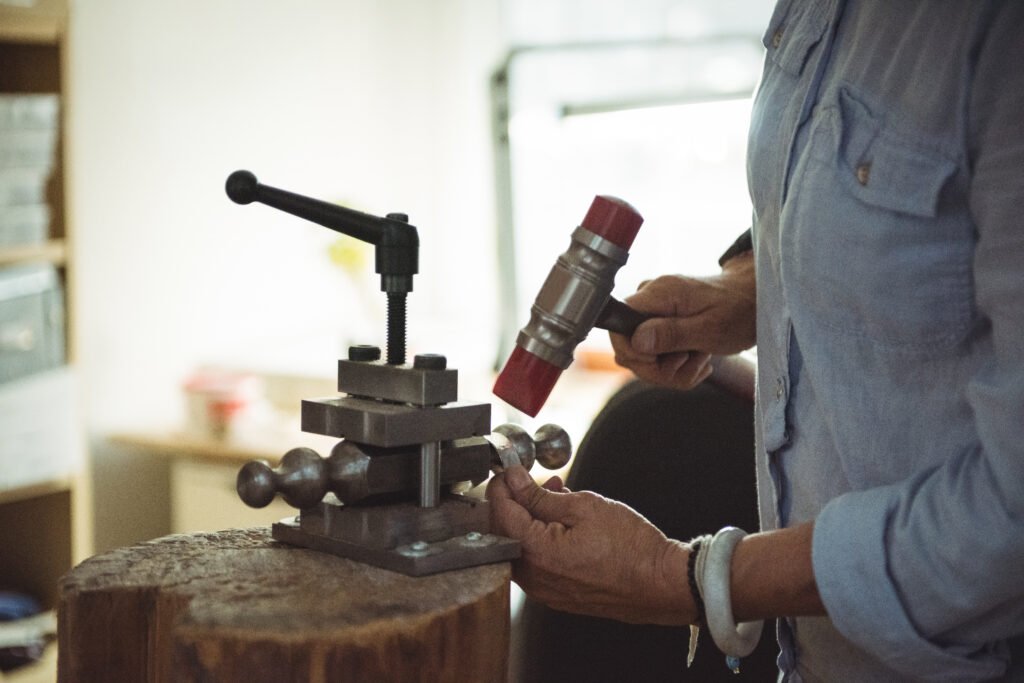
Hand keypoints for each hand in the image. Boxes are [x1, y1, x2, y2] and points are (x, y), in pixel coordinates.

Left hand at [487, 466, 693, 624]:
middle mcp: (534, 577)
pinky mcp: (555, 595)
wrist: (660, 584)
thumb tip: (516, 481)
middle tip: (531, 480)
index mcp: (537, 553)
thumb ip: (541, 495)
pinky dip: (538, 539)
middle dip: (513, 501)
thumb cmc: (632, 548)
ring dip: (528, 519)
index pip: (500, 512)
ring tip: (555, 495)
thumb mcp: (585, 507)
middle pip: (503, 532)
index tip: (508, 471)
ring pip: (518, 547)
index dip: (501, 486)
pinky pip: (534, 563)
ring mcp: (544, 591)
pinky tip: (559, 522)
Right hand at [610, 252, 755, 389]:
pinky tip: (697, 358)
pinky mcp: (659, 325)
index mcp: (658, 293)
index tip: (663, 360)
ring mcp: (653, 313)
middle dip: (660, 370)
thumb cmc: (739, 311)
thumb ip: (671, 333)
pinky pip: (654, 358)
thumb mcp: (710, 328)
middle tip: (691, 363)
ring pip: (642, 360)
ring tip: (700, 358)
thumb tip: (636, 341)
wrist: (754, 302)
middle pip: (628, 351)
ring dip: (673, 371)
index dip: (634, 353)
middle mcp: (650, 300)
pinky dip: (676, 367)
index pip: (618, 327)